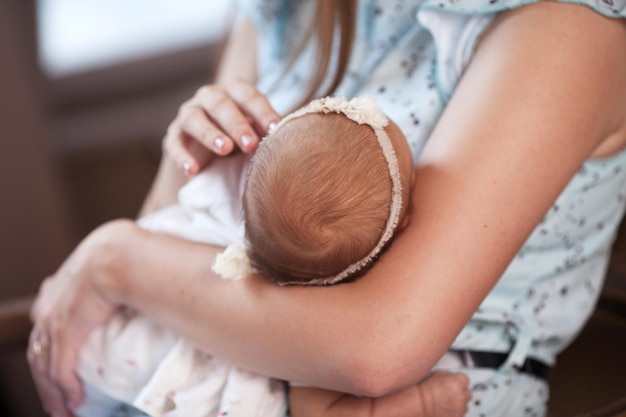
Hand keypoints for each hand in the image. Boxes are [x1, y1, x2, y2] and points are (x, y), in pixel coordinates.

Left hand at [27, 220, 129, 416]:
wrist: (119, 254)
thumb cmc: (123, 252)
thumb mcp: (108, 263)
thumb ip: (110, 274)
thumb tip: (134, 279)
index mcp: (57, 289)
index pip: (43, 326)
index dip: (47, 350)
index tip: (55, 366)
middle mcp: (48, 306)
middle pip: (38, 351)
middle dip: (45, 380)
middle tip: (56, 401)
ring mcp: (54, 321)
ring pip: (44, 366)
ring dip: (52, 392)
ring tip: (63, 410)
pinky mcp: (66, 333)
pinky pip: (60, 370)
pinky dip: (65, 389)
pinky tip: (73, 403)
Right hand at [164, 79, 280, 175]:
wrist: (210, 149)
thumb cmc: (244, 135)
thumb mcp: (258, 130)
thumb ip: (269, 130)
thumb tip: (292, 138)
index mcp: (235, 91)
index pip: (249, 96)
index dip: (263, 112)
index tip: (276, 129)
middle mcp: (210, 96)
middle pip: (221, 105)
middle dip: (237, 125)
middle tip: (251, 144)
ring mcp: (189, 113)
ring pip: (195, 118)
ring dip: (210, 134)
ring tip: (225, 150)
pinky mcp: (174, 135)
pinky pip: (175, 144)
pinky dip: (182, 157)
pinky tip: (192, 171)